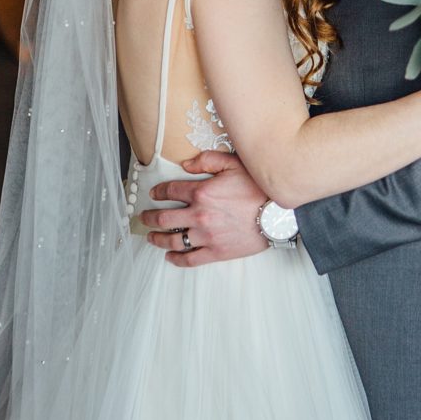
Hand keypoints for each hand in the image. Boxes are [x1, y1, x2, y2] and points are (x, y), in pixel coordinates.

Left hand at [141, 153, 268, 266]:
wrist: (276, 214)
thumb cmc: (257, 188)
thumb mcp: (233, 163)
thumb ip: (207, 160)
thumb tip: (186, 164)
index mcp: (202, 192)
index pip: (171, 191)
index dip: (158, 191)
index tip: (154, 193)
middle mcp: (200, 215)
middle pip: (165, 218)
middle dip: (150, 217)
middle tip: (143, 217)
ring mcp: (206, 236)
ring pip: (173, 241)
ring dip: (158, 239)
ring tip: (151, 237)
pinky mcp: (216, 252)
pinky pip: (190, 259)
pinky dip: (176, 260)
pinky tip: (170, 257)